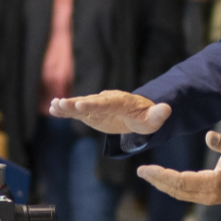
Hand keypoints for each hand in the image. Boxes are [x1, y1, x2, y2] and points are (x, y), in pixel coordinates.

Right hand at [48, 90, 170, 135]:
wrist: (138, 114)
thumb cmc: (147, 118)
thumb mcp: (154, 119)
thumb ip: (158, 115)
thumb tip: (167, 109)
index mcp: (120, 102)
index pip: (105, 103)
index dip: (93, 104)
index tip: (81, 104)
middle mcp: (106, 100)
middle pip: (89, 102)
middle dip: (75, 103)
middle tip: (60, 103)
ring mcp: (97, 106)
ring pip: (80, 105)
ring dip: (67, 106)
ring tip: (53, 106)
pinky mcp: (91, 113)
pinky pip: (77, 111)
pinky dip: (66, 110)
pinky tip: (52, 109)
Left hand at [136, 130, 220, 204]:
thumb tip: (209, 136)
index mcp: (214, 184)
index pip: (181, 181)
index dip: (162, 176)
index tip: (147, 169)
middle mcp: (208, 195)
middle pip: (176, 189)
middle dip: (157, 180)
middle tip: (141, 171)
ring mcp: (206, 199)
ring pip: (178, 193)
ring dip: (161, 184)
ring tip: (146, 174)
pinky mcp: (206, 197)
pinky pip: (183, 193)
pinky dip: (170, 187)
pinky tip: (161, 179)